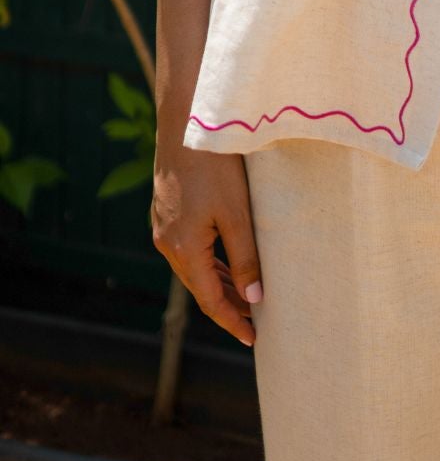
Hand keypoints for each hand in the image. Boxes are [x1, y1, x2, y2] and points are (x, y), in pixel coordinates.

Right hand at [152, 136, 262, 348]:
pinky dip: (208, 262)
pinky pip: (188, 249)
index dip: (232, 321)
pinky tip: (223, 261)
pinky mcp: (166, 210)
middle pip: (199, 287)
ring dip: (217, 284)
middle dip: (226, 306)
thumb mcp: (237, 212)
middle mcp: (167, 242)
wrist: (185, 121)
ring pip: (193, 268)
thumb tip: (254, 299)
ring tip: (244, 298)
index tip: (253, 339)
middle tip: (254, 322)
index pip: (210, 300)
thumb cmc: (215, 164)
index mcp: (184, 249)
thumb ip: (245, 257)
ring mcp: (163, 226)